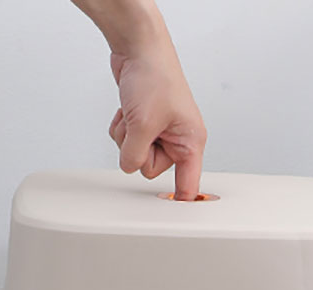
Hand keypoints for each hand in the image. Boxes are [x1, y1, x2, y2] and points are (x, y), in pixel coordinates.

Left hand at [108, 41, 205, 199]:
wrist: (138, 47)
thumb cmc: (154, 76)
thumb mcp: (142, 125)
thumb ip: (134, 156)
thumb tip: (128, 167)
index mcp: (190, 142)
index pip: (188, 184)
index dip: (180, 200)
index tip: (178, 219)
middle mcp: (178, 138)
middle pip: (151, 169)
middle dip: (138, 150)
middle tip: (141, 127)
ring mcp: (160, 130)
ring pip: (135, 155)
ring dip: (127, 137)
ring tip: (134, 113)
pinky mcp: (144, 122)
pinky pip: (126, 141)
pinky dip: (122, 128)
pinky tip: (127, 109)